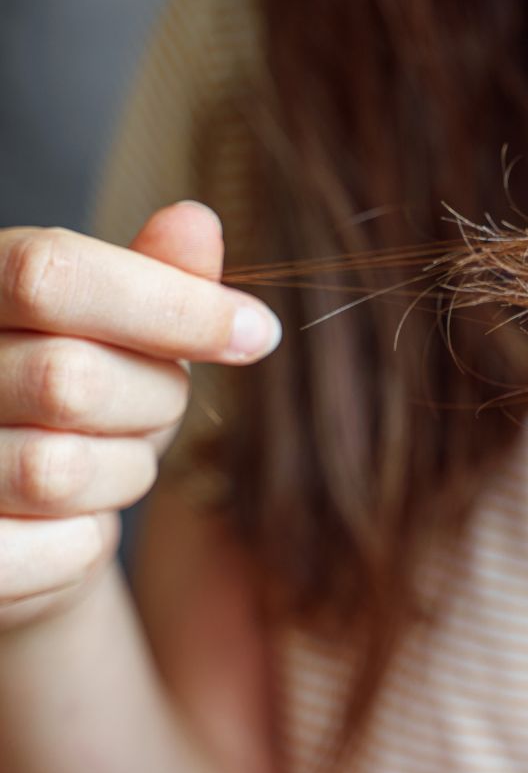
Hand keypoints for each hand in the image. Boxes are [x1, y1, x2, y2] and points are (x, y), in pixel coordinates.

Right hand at [0, 203, 280, 629]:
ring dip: (125, 471)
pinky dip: (93, 540)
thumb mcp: (118, 326)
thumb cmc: (71, 397)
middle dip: (152, 400)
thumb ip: (155, 274)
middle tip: (155, 405)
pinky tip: (76, 519)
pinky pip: (60, 551)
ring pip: (59, 471)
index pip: (52, 275)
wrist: (13, 515)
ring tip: (111, 460)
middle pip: (69, 379)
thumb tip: (196, 221)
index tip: (258, 333)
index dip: (170, 304)